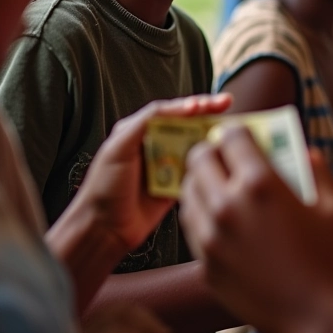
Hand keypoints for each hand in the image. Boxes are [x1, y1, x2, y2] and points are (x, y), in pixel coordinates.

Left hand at [74, 94, 230, 252]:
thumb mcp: (119, 147)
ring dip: (211, 136)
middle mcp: (156, 143)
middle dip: (207, 113)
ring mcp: (167, 163)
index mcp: (140, 129)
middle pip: (187, 123)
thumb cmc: (104, 186)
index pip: (171, 110)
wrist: (104, 228)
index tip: (207, 103)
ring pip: (195, 144)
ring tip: (228, 128)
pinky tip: (220, 156)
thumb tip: (175, 108)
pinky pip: (196, 169)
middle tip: (226, 104)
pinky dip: (209, 162)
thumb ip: (144, 123)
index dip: (190, 104)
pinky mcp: (176, 183)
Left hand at [179, 127, 332, 332]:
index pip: (230, 136)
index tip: (242, 134)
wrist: (315, 316)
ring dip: (201, 181)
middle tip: (223, 155)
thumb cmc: (329, 256)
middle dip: (212, 150)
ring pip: (188, 191)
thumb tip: (305, 152)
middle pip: (200, 158)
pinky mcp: (205, 264)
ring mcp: (211, 237)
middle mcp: (228, 205)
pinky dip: (201, 213)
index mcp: (260, 183)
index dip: (236, 130)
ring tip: (217, 183)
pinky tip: (218, 216)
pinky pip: (192, 226)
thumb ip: (317, 169)